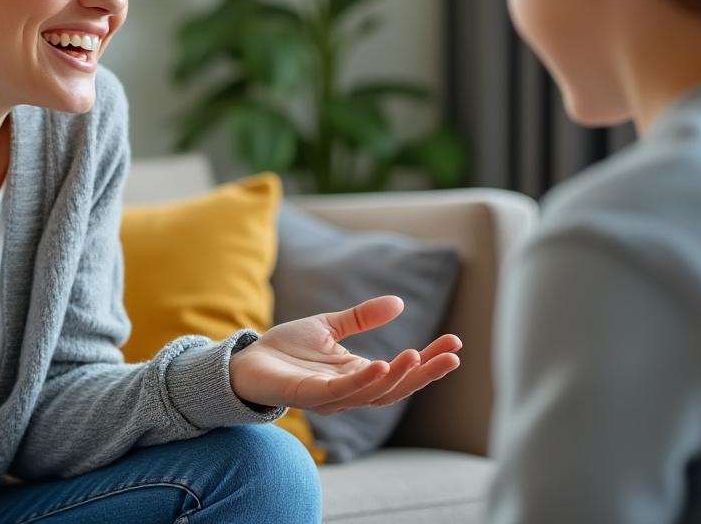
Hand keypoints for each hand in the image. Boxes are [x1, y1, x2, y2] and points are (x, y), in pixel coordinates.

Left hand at [229, 295, 460, 414]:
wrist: (245, 362)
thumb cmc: (286, 350)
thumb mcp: (329, 327)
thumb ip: (362, 317)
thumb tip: (399, 303)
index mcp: (357, 375)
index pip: (401, 372)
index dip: (429, 361)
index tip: (456, 343)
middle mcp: (349, 391)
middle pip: (395, 388)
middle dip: (424, 373)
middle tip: (452, 355)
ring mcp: (329, 397)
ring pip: (371, 394)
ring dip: (395, 377)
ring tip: (415, 356)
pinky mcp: (307, 395)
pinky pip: (339, 392)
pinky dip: (361, 381)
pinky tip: (378, 364)